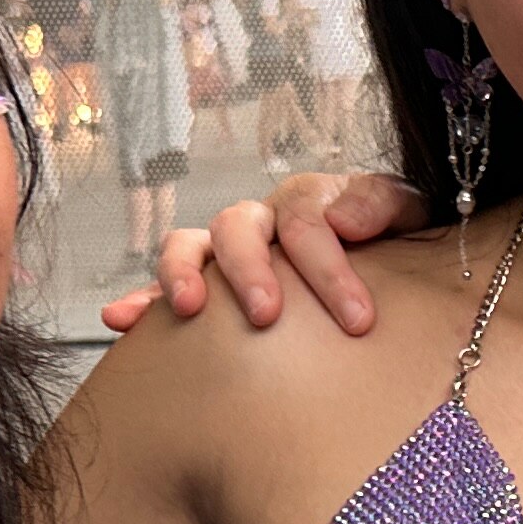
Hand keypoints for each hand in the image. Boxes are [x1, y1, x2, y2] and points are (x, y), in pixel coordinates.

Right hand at [97, 172, 423, 333]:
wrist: (379, 252)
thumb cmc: (387, 240)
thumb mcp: (403, 214)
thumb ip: (382, 204)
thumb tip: (345, 221)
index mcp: (307, 203)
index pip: (307, 221)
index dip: (329, 268)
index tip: (357, 319)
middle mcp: (260, 220)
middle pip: (238, 226)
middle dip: (250, 270)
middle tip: (265, 314)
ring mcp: (225, 249)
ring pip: (190, 243)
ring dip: (184, 274)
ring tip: (190, 309)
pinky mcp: (203, 283)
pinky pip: (161, 285)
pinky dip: (139, 300)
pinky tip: (119, 320)